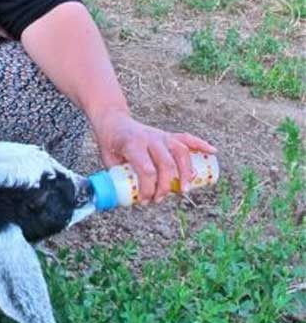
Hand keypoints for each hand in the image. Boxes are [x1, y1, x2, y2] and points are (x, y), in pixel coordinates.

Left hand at [91, 109, 216, 203]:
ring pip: (180, 152)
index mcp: (132, 144)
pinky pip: (187, 138)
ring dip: (186, 172)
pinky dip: (201, 144)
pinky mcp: (168, 135)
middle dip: (166, 186)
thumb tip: (131, 200)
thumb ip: (120, 178)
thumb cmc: (111, 145)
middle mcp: (150, 138)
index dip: (148, 189)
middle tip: (159, 199)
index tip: (144, 201)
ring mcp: (160, 136)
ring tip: (186, 189)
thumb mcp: (108, 161)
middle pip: (166, 164)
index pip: (147, 170)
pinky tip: (213, 152)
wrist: (113, 122)